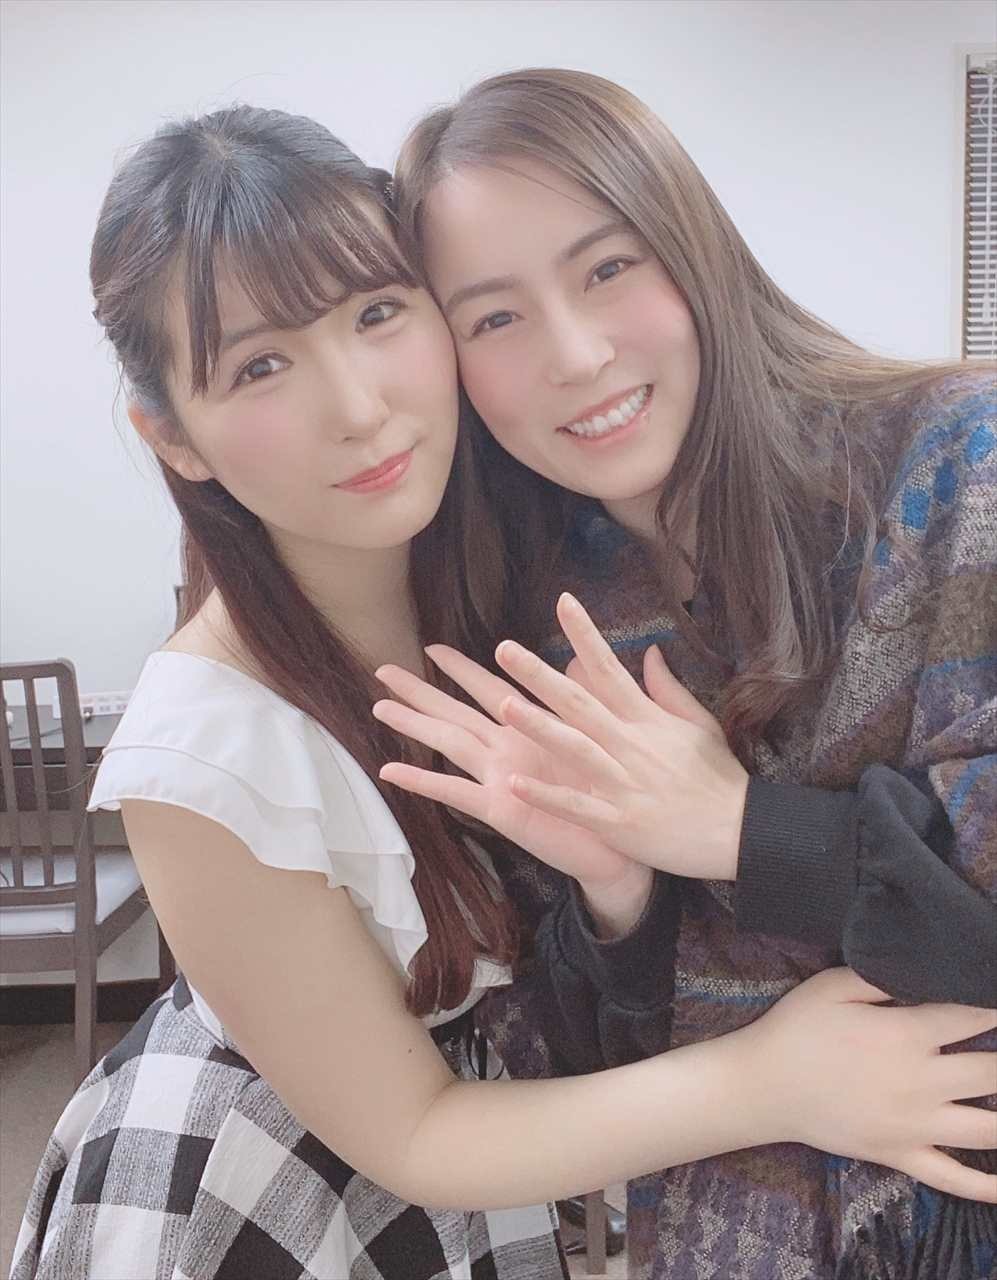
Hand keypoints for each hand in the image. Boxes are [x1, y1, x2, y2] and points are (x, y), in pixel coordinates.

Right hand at [373, 647, 653, 931]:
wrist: (619, 850)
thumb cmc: (608, 795)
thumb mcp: (597, 737)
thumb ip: (581, 699)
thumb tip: (578, 658)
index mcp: (529, 729)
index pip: (488, 688)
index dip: (460, 668)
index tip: (432, 647)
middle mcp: (507, 751)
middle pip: (454, 712)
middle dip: (420, 691)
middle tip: (383, 670)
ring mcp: (499, 779)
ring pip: (449, 743)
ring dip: (415, 724)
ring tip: (380, 707)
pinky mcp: (501, 809)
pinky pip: (456, 792)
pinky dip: (423, 781)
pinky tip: (391, 770)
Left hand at [486, 592, 747, 880]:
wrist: (742, 833)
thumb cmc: (718, 779)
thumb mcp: (700, 725)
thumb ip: (667, 689)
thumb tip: (649, 651)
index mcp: (646, 720)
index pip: (609, 668)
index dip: (585, 635)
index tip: (563, 601)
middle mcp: (630, 745)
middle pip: (579, 703)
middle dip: (540, 675)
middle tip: (504, 649)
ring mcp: (624, 784)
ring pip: (575, 749)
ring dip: (538, 727)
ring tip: (503, 705)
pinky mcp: (619, 823)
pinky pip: (577, 807)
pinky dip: (547, 795)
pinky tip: (514, 783)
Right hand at [738, 968, 996, 1200]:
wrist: (762, 1087)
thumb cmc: (795, 1028)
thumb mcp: (832, 986)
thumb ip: (882, 976)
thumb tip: (925, 969)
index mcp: (904, 1035)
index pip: (972, 1017)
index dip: (996, 1009)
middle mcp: (920, 1083)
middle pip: (992, 1073)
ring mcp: (914, 1126)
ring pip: (989, 1129)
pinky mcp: (900, 1155)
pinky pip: (954, 1179)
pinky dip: (987, 1186)